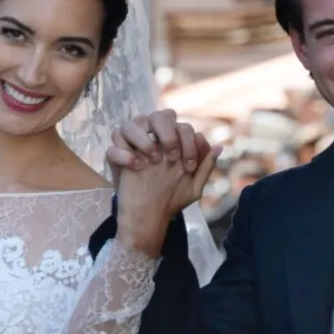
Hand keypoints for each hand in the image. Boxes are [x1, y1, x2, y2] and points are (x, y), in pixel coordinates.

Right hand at [107, 115, 221, 257]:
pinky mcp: (117, 157)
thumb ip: (205, 167)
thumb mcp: (193, 187)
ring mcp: (135, 145)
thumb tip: (219, 147)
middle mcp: (155, 139)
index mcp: (174, 143)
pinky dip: (125, 154)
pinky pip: (114, 145)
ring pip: (134, 122)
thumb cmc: (171, 199)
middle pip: (161, 115)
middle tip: (173, 158)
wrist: (146, 217)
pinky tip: (137, 167)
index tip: (190, 166)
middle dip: (170, 134)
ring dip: (145, 138)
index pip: (184, 127)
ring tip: (154, 161)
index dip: (190, 142)